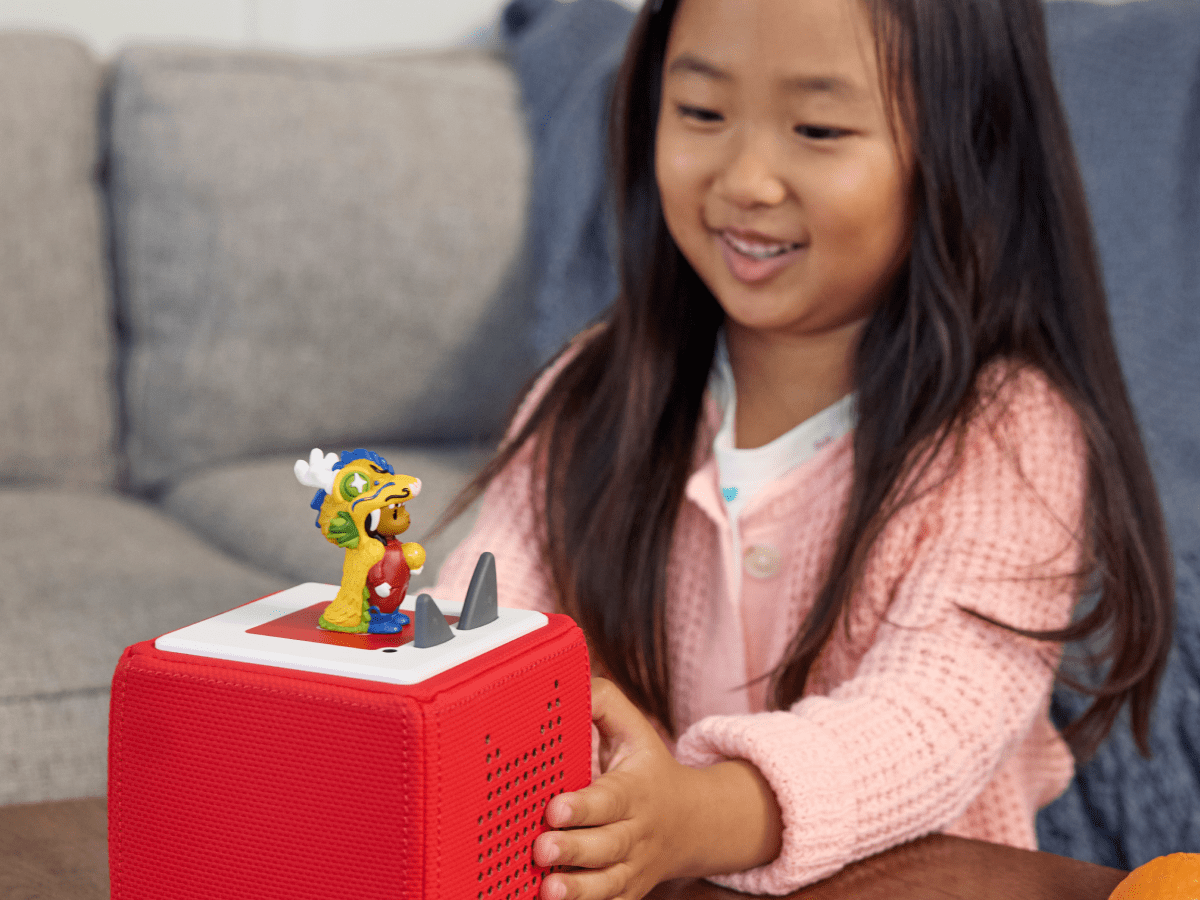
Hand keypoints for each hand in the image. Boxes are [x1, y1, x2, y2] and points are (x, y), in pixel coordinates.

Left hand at [533, 678, 781, 899]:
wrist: (693, 822)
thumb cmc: (647, 770)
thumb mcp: (634, 729)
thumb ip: (602, 702)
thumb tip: (569, 682)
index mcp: (637, 790)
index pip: (610, 799)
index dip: (584, 806)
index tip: (554, 807)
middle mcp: (637, 833)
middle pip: (608, 846)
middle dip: (574, 848)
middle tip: (541, 846)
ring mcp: (633, 868)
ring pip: (608, 883)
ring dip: (578, 889)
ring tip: (547, 888)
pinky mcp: (626, 892)